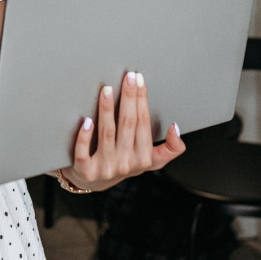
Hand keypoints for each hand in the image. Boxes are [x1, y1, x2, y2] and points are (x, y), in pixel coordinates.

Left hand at [60, 71, 184, 192]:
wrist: (94, 182)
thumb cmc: (123, 164)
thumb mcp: (151, 160)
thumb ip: (170, 149)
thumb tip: (176, 128)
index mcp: (143, 158)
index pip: (144, 123)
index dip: (142, 100)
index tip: (139, 80)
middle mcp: (125, 162)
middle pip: (128, 124)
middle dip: (128, 98)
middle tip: (127, 77)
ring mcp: (105, 167)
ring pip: (107, 134)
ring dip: (107, 110)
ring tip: (106, 90)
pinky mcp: (85, 170)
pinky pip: (84, 152)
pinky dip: (85, 136)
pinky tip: (86, 120)